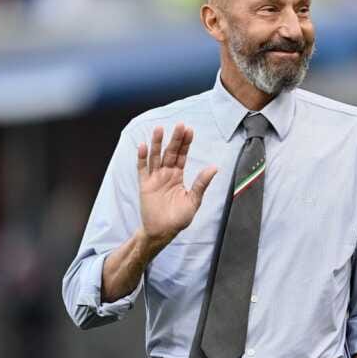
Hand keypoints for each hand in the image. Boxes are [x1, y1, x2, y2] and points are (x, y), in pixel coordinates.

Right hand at [137, 124, 217, 243]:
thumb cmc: (179, 218)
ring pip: (155, 157)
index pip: (182, 155)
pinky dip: (141, 158)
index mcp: (178, 176)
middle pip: (170, 152)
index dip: (185, 143)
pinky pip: (142, 169)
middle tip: (179, 125)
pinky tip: (142, 146)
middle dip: (175, 139)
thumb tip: (214, 167)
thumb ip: (201, 183)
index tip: (189, 130)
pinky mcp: (145, 185)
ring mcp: (155, 178)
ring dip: (156, 143)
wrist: (162, 232)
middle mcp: (166, 174)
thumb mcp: (194, 200)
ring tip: (159, 129)